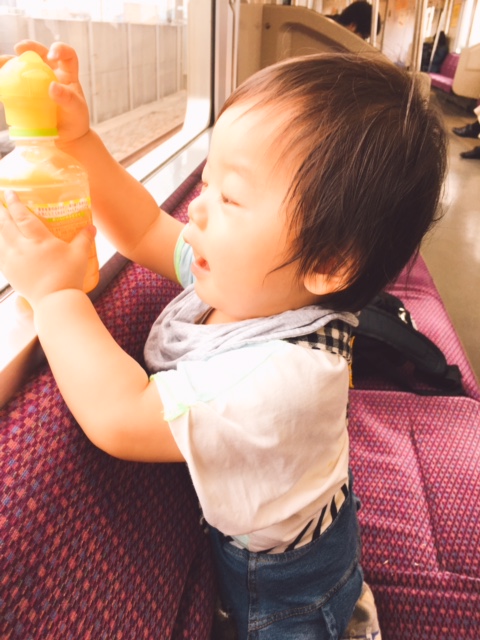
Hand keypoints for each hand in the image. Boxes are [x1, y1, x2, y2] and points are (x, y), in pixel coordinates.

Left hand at [0, 191, 95, 306]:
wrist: (55, 301)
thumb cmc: (69, 277)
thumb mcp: (80, 255)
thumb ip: (84, 238)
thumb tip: (92, 226)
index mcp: (39, 240)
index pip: (22, 216)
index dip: (15, 203)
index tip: (9, 192)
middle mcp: (21, 248)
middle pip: (5, 224)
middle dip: (1, 211)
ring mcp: (12, 260)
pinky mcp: (9, 273)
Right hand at [11, 40, 90, 144]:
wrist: (67, 137)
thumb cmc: (75, 120)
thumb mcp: (76, 110)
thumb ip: (68, 99)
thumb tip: (52, 87)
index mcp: (67, 74)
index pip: (67, 55)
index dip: (60, 49)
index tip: (53, 55)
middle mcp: (51, 73)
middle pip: (40, 53)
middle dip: (29, 47)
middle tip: (19, 49)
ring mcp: (37, 82)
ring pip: (22, 65)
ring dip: (10, 61)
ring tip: (1, 64)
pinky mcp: (26, 93)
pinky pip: (13, 83)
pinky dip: (4, 80)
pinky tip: (0, 83)